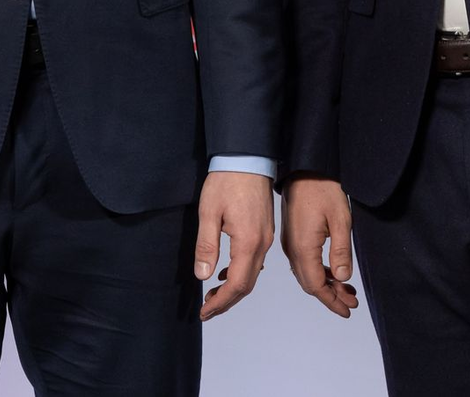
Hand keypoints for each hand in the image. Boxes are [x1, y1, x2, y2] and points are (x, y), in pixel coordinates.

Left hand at [194, 171, 273, 321]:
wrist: (248, 157)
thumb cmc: (227, 180)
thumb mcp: (209, 212)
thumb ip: (206, 246)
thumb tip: (203, 276)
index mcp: (248, 241)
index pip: (237, 285)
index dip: (221, 303)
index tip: (205, 312)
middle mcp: (262, 243)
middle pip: (247, 284)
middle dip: (227, 301)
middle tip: (207, 309)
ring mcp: (266, 237)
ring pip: (253, 273)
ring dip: (234, 288)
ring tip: (213, 294)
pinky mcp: (265, 229)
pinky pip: (256, 260)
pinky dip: (242, 273)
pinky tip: (226, 271)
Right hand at [280, 175, 358, 317]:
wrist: (304, 167)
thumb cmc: (322, 187)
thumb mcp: (341, 219)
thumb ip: (341, 252)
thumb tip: (342, 279)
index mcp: (303, 247)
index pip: (316, 286)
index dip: (332, 301)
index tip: (347, 310)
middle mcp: (292, 248)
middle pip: (310, 283)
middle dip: (331, 296)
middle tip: (351, 302)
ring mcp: (290, 242)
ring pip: (306, 273)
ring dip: (326, 284)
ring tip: (347, 289)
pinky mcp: (292, 235)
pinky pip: (304, 262)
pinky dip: (319, 271)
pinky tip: (333, 271)